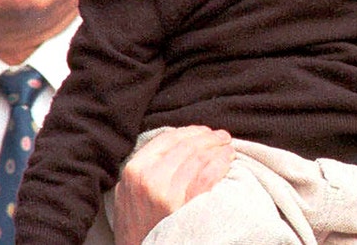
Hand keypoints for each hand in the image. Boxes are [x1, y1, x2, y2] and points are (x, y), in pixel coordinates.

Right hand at [112, 126, 233, 244]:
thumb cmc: (136, 225)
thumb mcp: (128, 192)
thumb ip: (144, 168)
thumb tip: (175, 144)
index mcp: (134, 170)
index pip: (167, 139)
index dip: (190, 131)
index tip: (203, 132)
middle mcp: (149, 178)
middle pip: (187, 145)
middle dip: (208, 137)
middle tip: (222, 137)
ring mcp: (167, 193)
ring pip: (200, 157)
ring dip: (218, 148)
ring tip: (227, 148)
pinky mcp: (185, 206)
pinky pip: (209, 176)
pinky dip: (221, 163)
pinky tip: (228, 161)